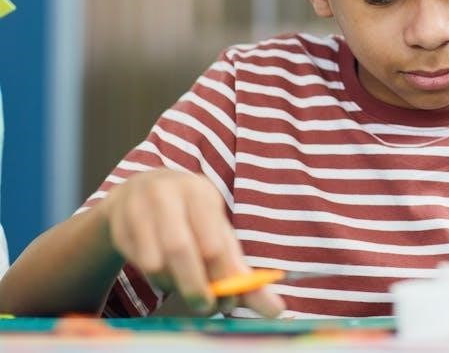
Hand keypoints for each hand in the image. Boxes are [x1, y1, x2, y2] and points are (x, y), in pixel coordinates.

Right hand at [101, 169, 284, 316]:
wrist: (141, 192)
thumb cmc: (191, 220)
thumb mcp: (217, 234)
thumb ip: (241, 272)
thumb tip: (276, 309)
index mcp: (200, 192)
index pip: (213, 241)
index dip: (222, 277)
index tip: (229, 301)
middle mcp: (167, 194)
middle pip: (180, 249)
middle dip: (195, 286)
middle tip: (205, 307)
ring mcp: (137, 208)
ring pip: (155, 262)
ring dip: (173, 284)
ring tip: (184, 285)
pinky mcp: (118, 226)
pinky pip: (137, 264)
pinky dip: (154, 278)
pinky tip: (163, 273)